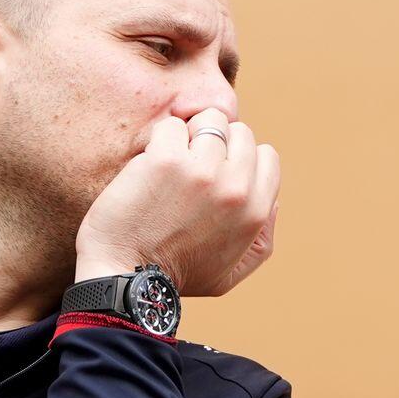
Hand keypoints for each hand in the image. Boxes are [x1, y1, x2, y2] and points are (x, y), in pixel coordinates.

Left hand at [74, 110, 280, 295]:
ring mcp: (202, 170)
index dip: (241, 160)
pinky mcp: (166, 159)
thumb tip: (274, 202)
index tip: (218, 173)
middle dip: (217, 143)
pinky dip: (162, 138)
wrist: (124, 277)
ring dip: (190, 136)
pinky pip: (173, 125)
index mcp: (255, 212)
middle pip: (240, 132)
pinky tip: (151, 164)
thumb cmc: (174, 277)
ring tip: (172, 162)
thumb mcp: (232, 272)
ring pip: (209, 120)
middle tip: (191, 167)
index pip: (267, 156)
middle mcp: (235, 187)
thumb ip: (261, 239)